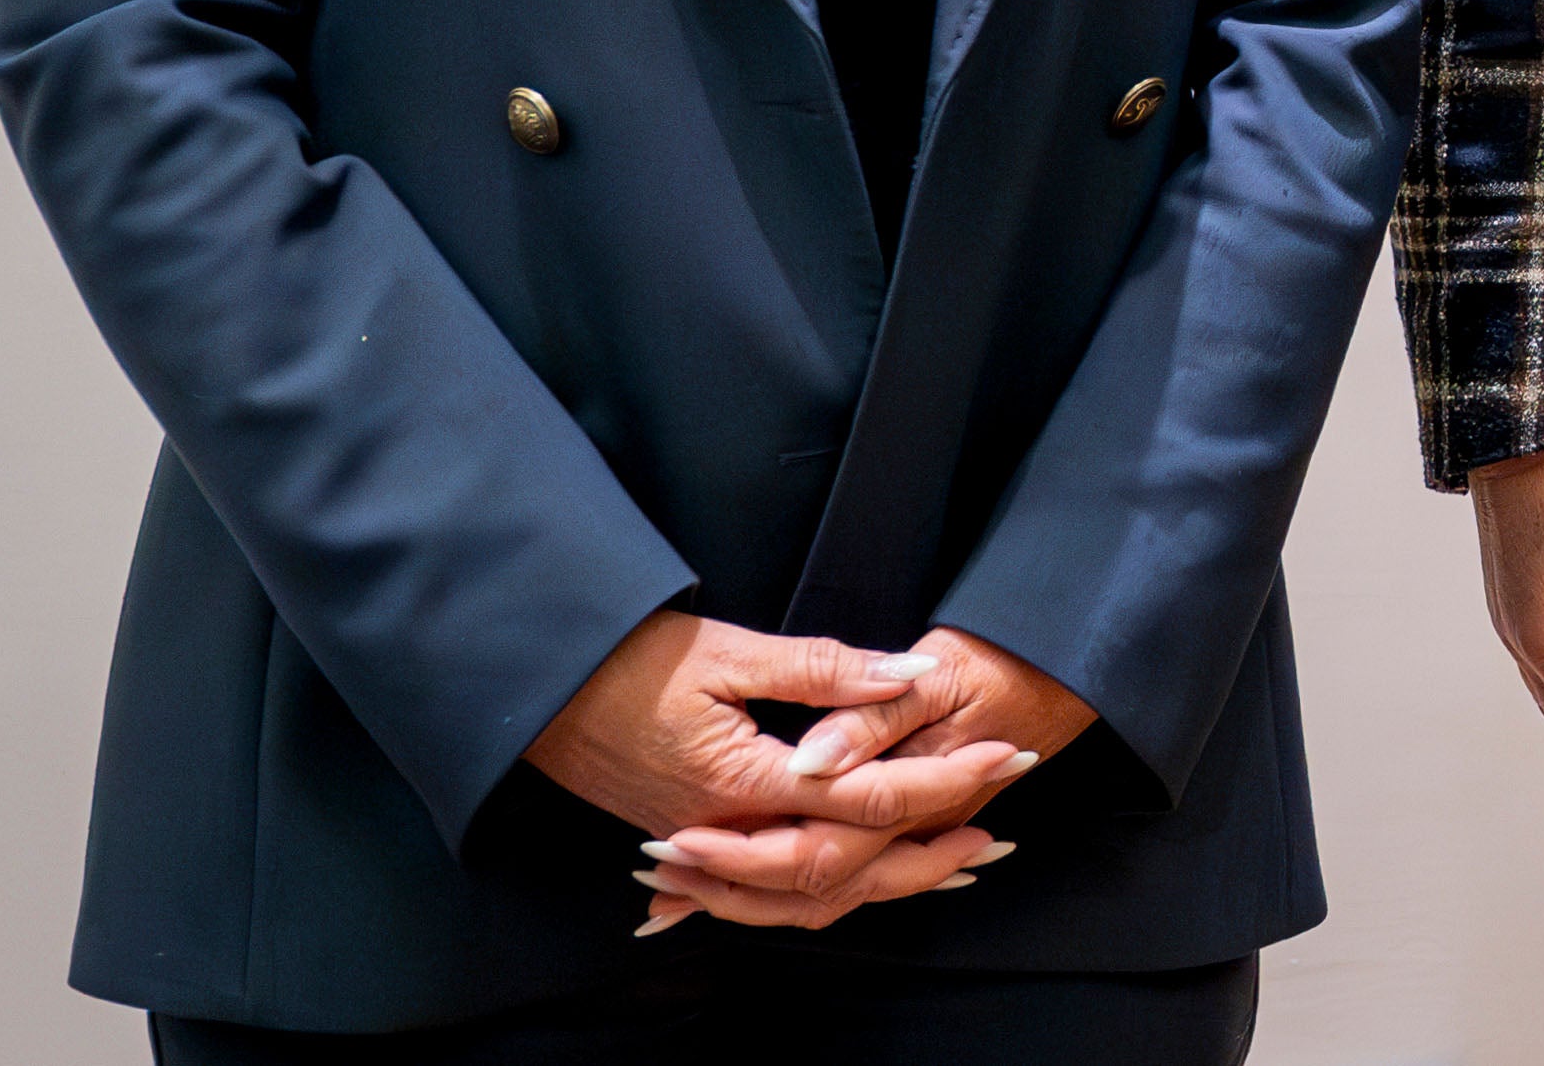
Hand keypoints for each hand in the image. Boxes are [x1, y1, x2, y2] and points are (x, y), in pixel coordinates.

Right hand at [518, 612, 1030, 935]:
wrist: (540, 691)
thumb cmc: (628, 662)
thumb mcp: (731, 651)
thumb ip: (826, 670)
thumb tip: (911, 670)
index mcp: (744, 782)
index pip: (867, 795)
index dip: (944, 778)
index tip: (1004, 756)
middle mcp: (728, 832)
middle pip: (848, 868)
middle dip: (930, 852)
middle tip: (999, 830)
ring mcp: (711, 848)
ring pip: (812, 892)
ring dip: (888, 881)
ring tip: (954, 861)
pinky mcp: (700, 846)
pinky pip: (776, 889)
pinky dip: (832, 889)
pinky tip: (872, 878)